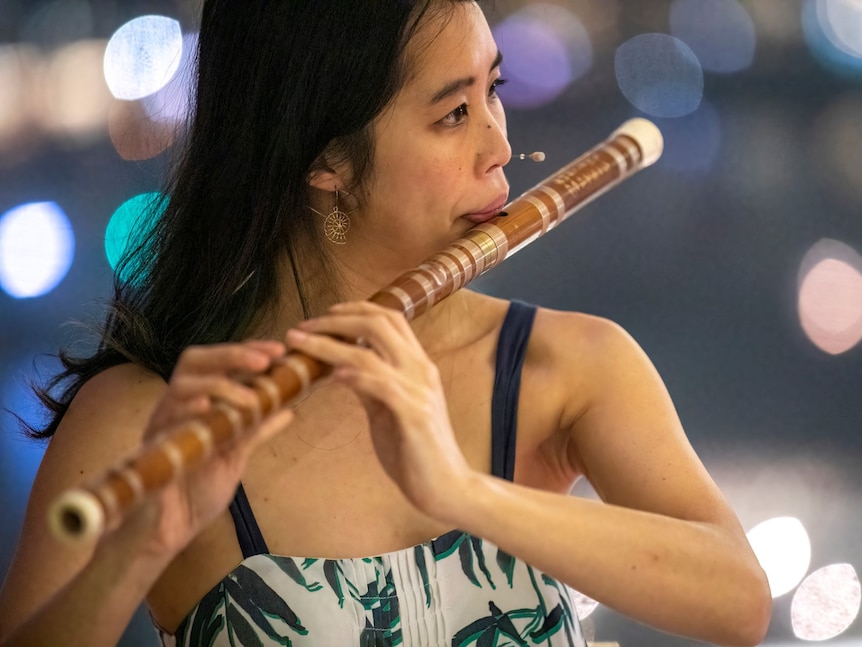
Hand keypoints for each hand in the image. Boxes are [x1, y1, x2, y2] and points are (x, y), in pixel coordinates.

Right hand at [112, 340, 294, 557]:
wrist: (168, 534)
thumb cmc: (196, 493)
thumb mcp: (235, 455)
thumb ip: (256, 430)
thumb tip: (288, 409)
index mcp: (196, 404)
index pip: (217, 363)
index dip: (245, 351)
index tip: (278, 351)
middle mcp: (176, 407)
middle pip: (195, 361)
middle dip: (232, 354)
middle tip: (265, 359)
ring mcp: (161, 425)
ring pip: (182, 385)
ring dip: (220, 384)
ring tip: (250, 398)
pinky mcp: (150, 448)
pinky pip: (165, 421)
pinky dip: (187, 409)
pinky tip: (207, 407)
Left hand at [285, 302, 473, 520]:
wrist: (447, 487)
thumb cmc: (417, 451)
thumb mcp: (388, 410)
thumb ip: (370, 386)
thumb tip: (341, 368)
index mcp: (418, 365)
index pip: (390, 318)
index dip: (356, 309)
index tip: (325, 313)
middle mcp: (421, 369)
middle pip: (378, 324)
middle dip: (335, 320)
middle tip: (302, 327)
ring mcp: (419, 390)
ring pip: (370, 353)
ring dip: (328, 345)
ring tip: (300, 344)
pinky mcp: (414, 414)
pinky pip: (380, 385)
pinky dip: (354, 376)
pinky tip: (332, 376)